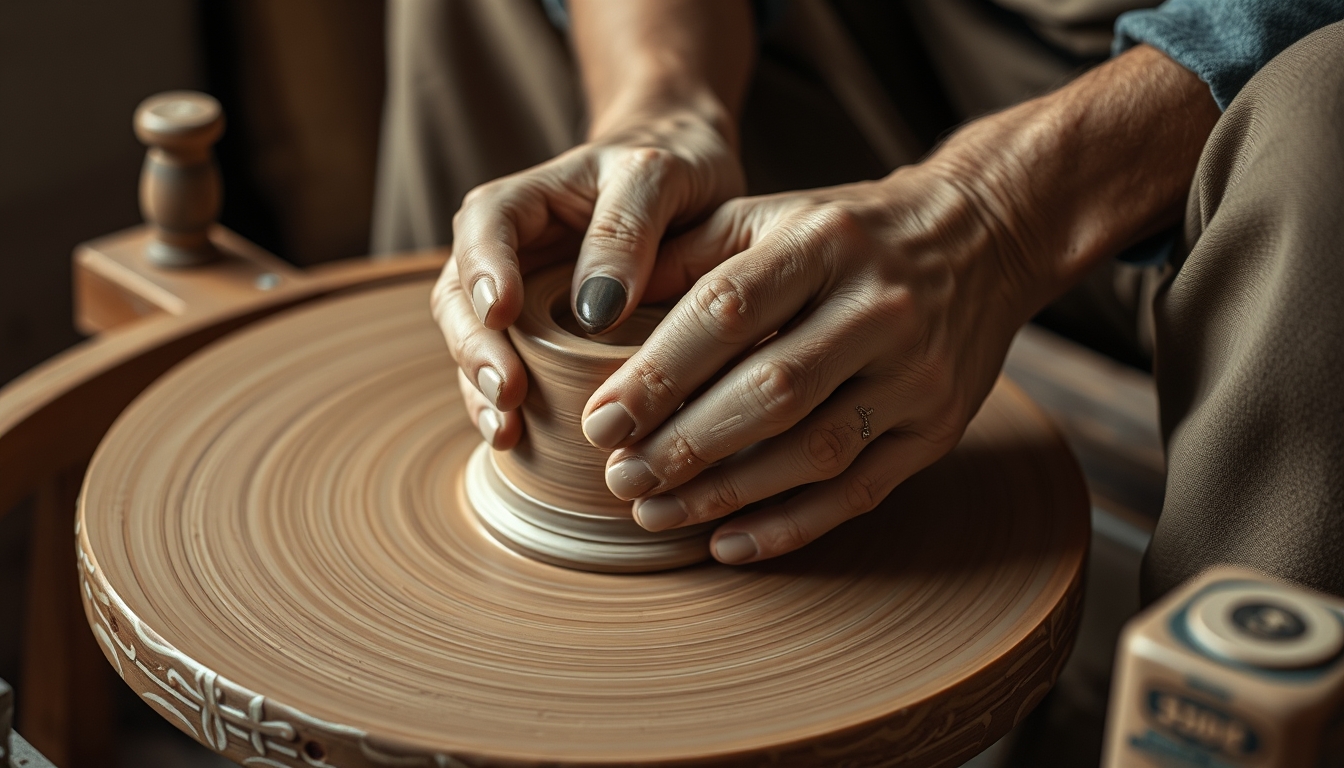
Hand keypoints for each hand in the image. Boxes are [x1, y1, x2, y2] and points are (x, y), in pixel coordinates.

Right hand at [431, 107, 744, 450]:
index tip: (503, 312)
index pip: (484, 226)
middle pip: (462, 295)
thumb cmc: (676, 166)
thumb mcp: (660, 178)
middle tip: (507, 391)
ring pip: (475, 342)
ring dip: (481, 388)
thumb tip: (596, 310)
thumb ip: (627, 227)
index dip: (485, 270)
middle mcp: (510, 251)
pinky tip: (517, 443)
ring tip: (507, 430)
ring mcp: (521, 299)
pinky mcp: (542, 341)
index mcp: (527, 198)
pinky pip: (510, 373)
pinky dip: (506, 407)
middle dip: (474, 347)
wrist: (693, 178)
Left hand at [580, 165, 1040, 563]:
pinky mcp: (938, 428)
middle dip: (686, 445)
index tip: (601, 423)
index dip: (659, 374)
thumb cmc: (847, 232)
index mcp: (824, 243)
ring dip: (727, 493)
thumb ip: (688, 256)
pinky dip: (791, 525)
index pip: (728, 310)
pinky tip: (727, 543)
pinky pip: (861, 491)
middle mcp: (880, 307)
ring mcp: (917, 374)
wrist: (980, 238)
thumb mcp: (769, 215)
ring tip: (654, 513)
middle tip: (620, 480)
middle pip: (773, 391)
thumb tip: (593, 311)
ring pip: (815, 451)